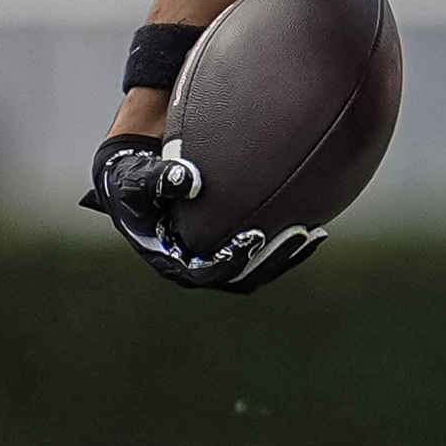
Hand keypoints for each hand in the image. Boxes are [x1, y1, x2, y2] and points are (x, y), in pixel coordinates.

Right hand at [81, 134, 324, 293]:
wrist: (136, 170)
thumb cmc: (132, 177)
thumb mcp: (136, 178)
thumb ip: (159, 179)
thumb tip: (189, 180)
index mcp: (172, 259)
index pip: (205, 273)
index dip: (230, 262)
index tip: (253, 241)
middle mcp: (197, 262)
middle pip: (241, 275)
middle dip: (270, 260)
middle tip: (297, 236)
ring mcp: (216, 253)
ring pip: (257, 265)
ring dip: (285, 253)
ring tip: (313, 233)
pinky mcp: (231, 237)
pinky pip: (264, 243)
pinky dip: (285, 234)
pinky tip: (312, 215)